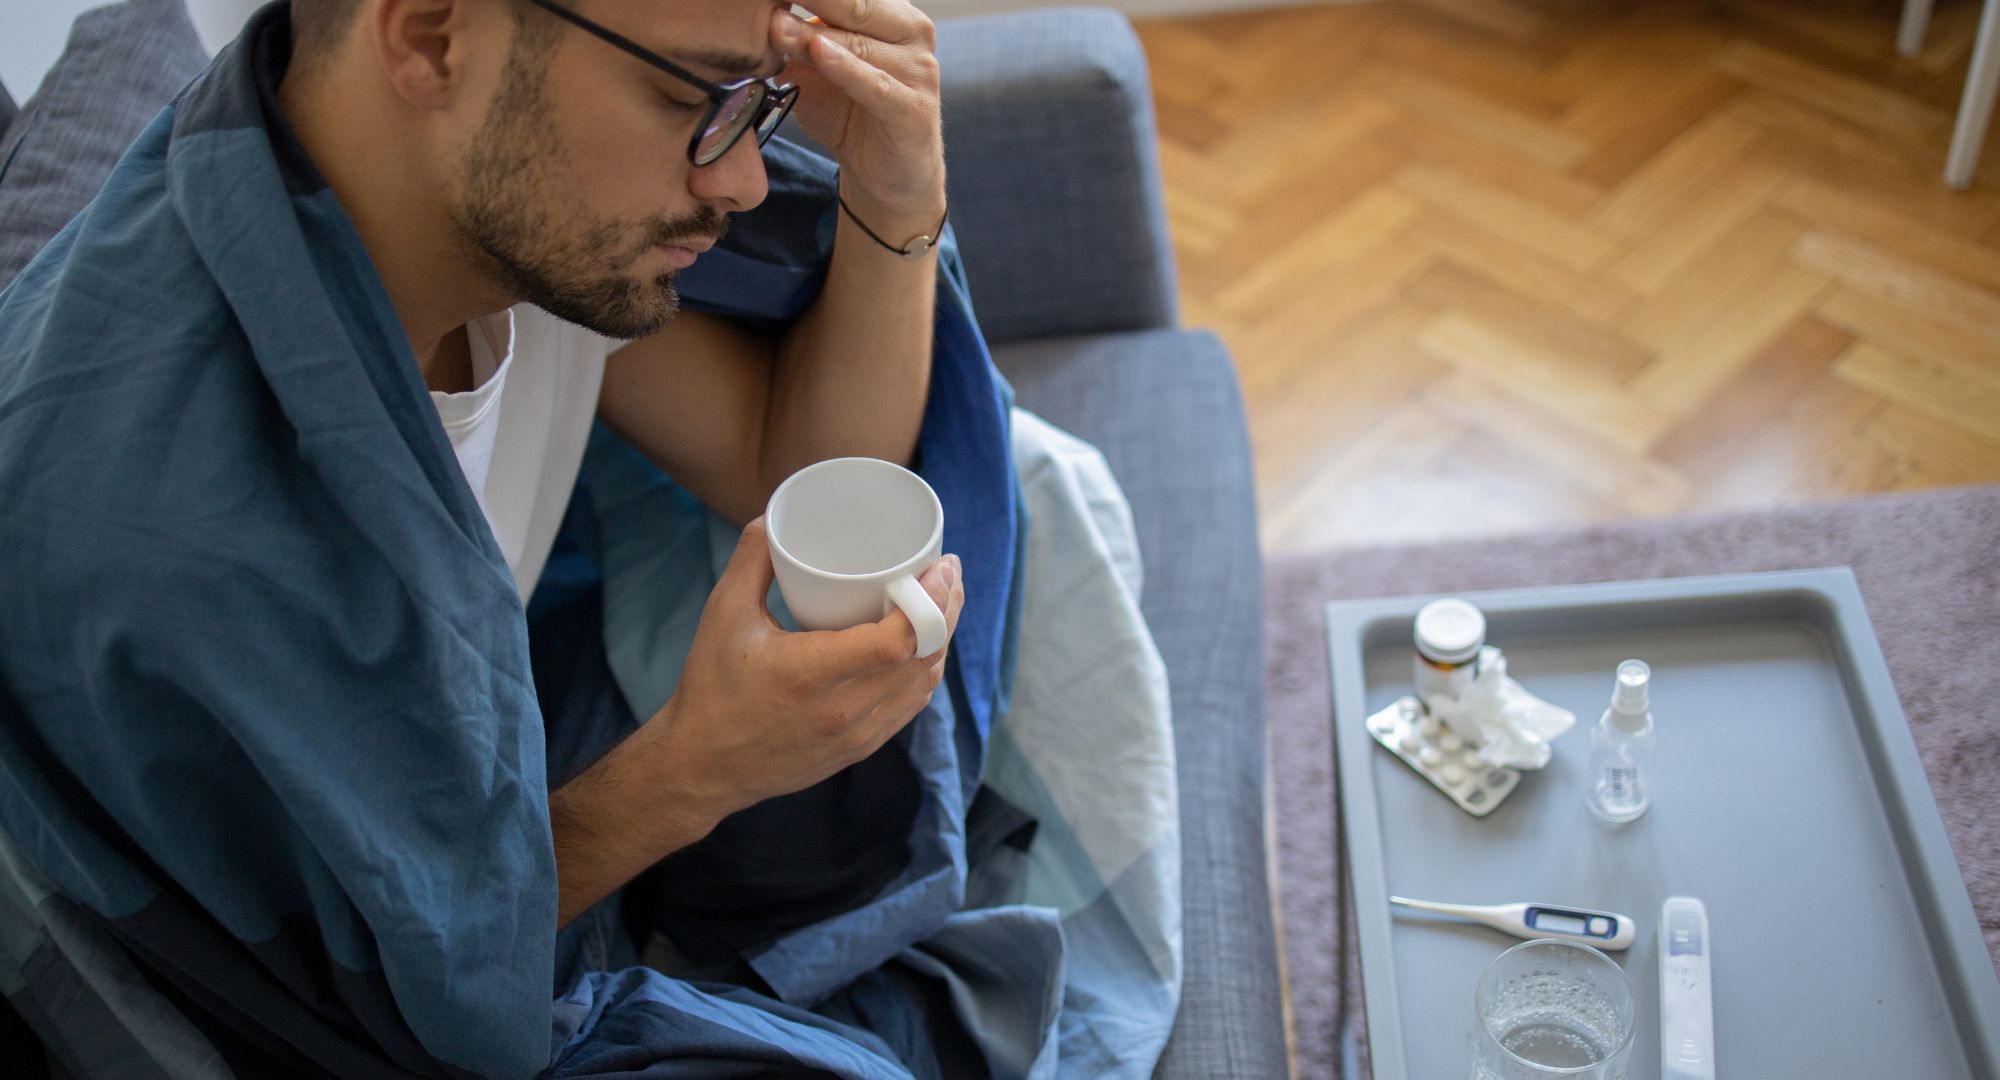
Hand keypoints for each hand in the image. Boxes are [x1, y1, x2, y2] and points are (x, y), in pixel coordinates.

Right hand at [647, 517, 963, 821]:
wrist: (703, 767)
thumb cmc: (711, 688)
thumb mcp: (723, 614)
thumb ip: (751, 559)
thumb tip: (774, 517)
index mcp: (811, 674)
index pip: (896, 641)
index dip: (930, 602)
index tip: (940, 566)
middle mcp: (843, 710)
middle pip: (923, 657)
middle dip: (946, 608)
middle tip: (947, 570)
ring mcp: (857, 734)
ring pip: (924, 682)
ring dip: (942, 637)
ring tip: (942, 598)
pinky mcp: (860, 748)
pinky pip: (910, 705)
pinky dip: (925, 669)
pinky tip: (926, 643)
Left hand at [770, 0, 945, 228]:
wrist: (883, 176)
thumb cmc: (848, 113)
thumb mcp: (814, 69)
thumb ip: (795, 39)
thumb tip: (759, 15)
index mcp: (891, 13)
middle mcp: (912, 33)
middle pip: (852, 7)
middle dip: (810, 0)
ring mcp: (919, 70)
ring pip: (858, 45)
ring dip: (812, 36)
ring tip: (775, 27)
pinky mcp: (915, 109)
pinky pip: (875, 85)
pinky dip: (846, 69)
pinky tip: (819, 53)